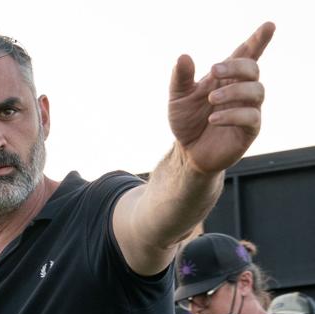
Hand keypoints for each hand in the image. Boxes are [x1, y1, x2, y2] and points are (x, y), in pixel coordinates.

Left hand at [168, 22, 274, 173]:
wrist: (187, 153)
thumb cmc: (187, 121)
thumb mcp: (178, 98)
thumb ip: (181, 78)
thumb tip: (183, 57)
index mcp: (228, 77)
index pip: (247, 54)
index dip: (258, 40)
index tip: (268, 27)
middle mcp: (242, 90)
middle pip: (252, 68)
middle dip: (236, 66)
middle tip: (213, 71)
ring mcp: (249, 109)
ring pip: (256, 91)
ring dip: (234, 91)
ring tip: (210, 100)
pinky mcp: (249, 130)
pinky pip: (251, 117)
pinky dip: (233, 115)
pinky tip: (213, 119)